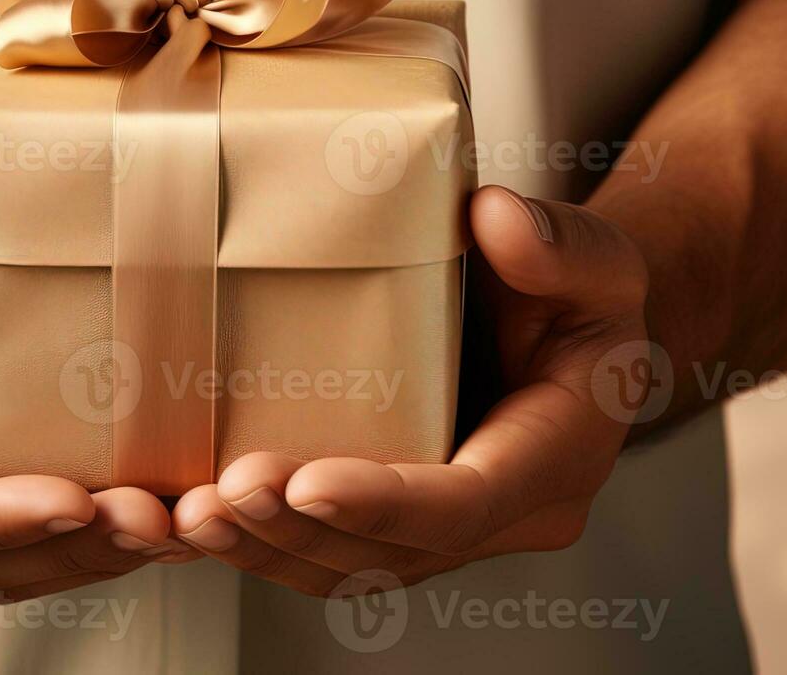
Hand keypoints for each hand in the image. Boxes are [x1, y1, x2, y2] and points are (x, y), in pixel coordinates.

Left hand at [170, 185, 649, 596]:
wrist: (567, 331)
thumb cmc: (579, 296)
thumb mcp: (595, 258)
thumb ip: (560, 243)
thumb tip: (495, 218)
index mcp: (554, 460)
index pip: (464, 504)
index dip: (383, 503)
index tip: (307, 484)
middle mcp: (501, 515)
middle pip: (389, 552)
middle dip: (297, 530)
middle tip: (222, 494)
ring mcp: (446, 531)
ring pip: (348, 568)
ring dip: (263, 547)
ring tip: (191, 516)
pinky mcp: (396, 522)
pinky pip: (323, 554)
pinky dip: (258, 543)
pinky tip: (195, 523)